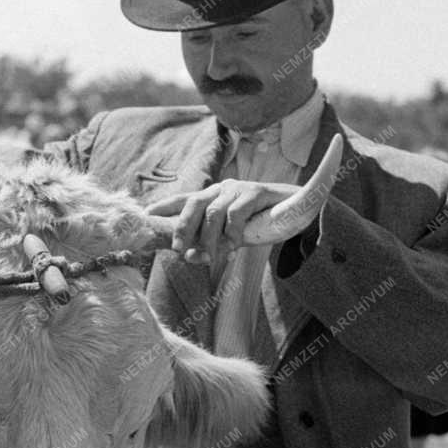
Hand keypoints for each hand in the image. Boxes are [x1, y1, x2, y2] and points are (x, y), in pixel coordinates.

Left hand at [147, 179, 304, 263]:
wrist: (300, 211)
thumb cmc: (262, 224)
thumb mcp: (232, 235)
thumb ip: (212, 243)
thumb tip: (189, 256)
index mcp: (214, 197)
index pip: (185, 199)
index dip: (165, 206)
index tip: (147, 214)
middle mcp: (223, 189)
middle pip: (193, 203)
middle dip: (182, 228)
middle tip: (178, 250)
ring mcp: (239, 188)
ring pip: (213, 213)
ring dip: (209, 240)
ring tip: (211, 259)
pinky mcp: (256, 191)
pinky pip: (235, 214)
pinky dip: (231, 234)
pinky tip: (234, 248)